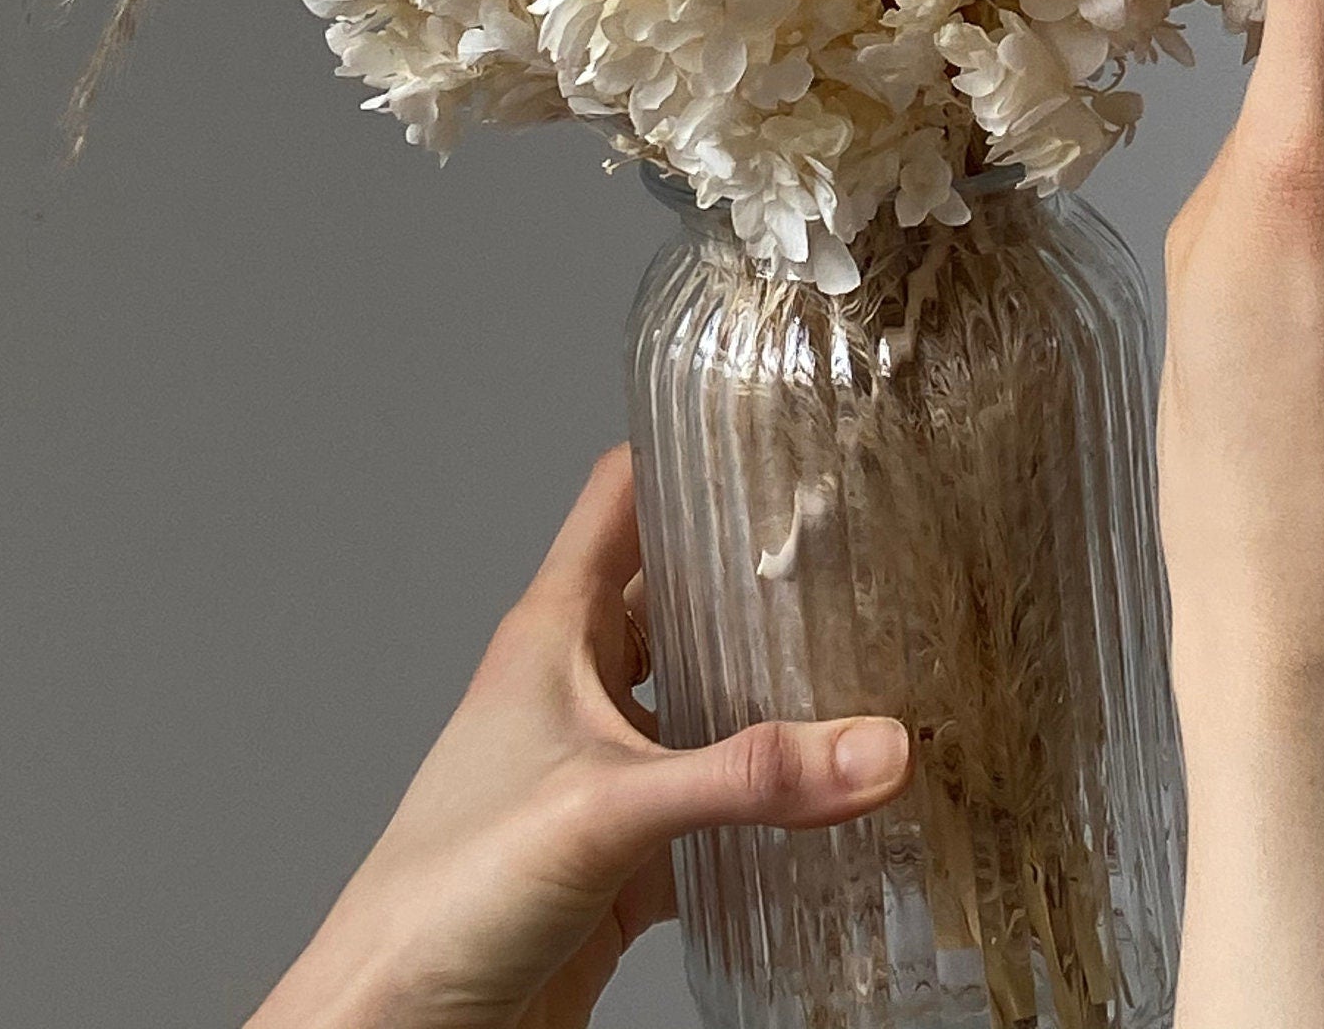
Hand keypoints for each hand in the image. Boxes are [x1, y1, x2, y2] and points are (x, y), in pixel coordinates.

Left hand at [245, 443, 912, 1028]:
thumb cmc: (443, 896)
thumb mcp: (609, 812)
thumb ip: (748, 780)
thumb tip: (880, 748)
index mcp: (552, 632)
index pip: (621, 496)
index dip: (689, 450)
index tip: (775, 426)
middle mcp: (575, 687)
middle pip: (674, 594)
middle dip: (754, 573)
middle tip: (856, 549)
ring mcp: (598, 770)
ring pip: (697, 699)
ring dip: (766, 688)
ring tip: (864, 662)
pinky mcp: (619, 856)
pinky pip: (707, 806)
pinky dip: (763, 801)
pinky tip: (824, 803)